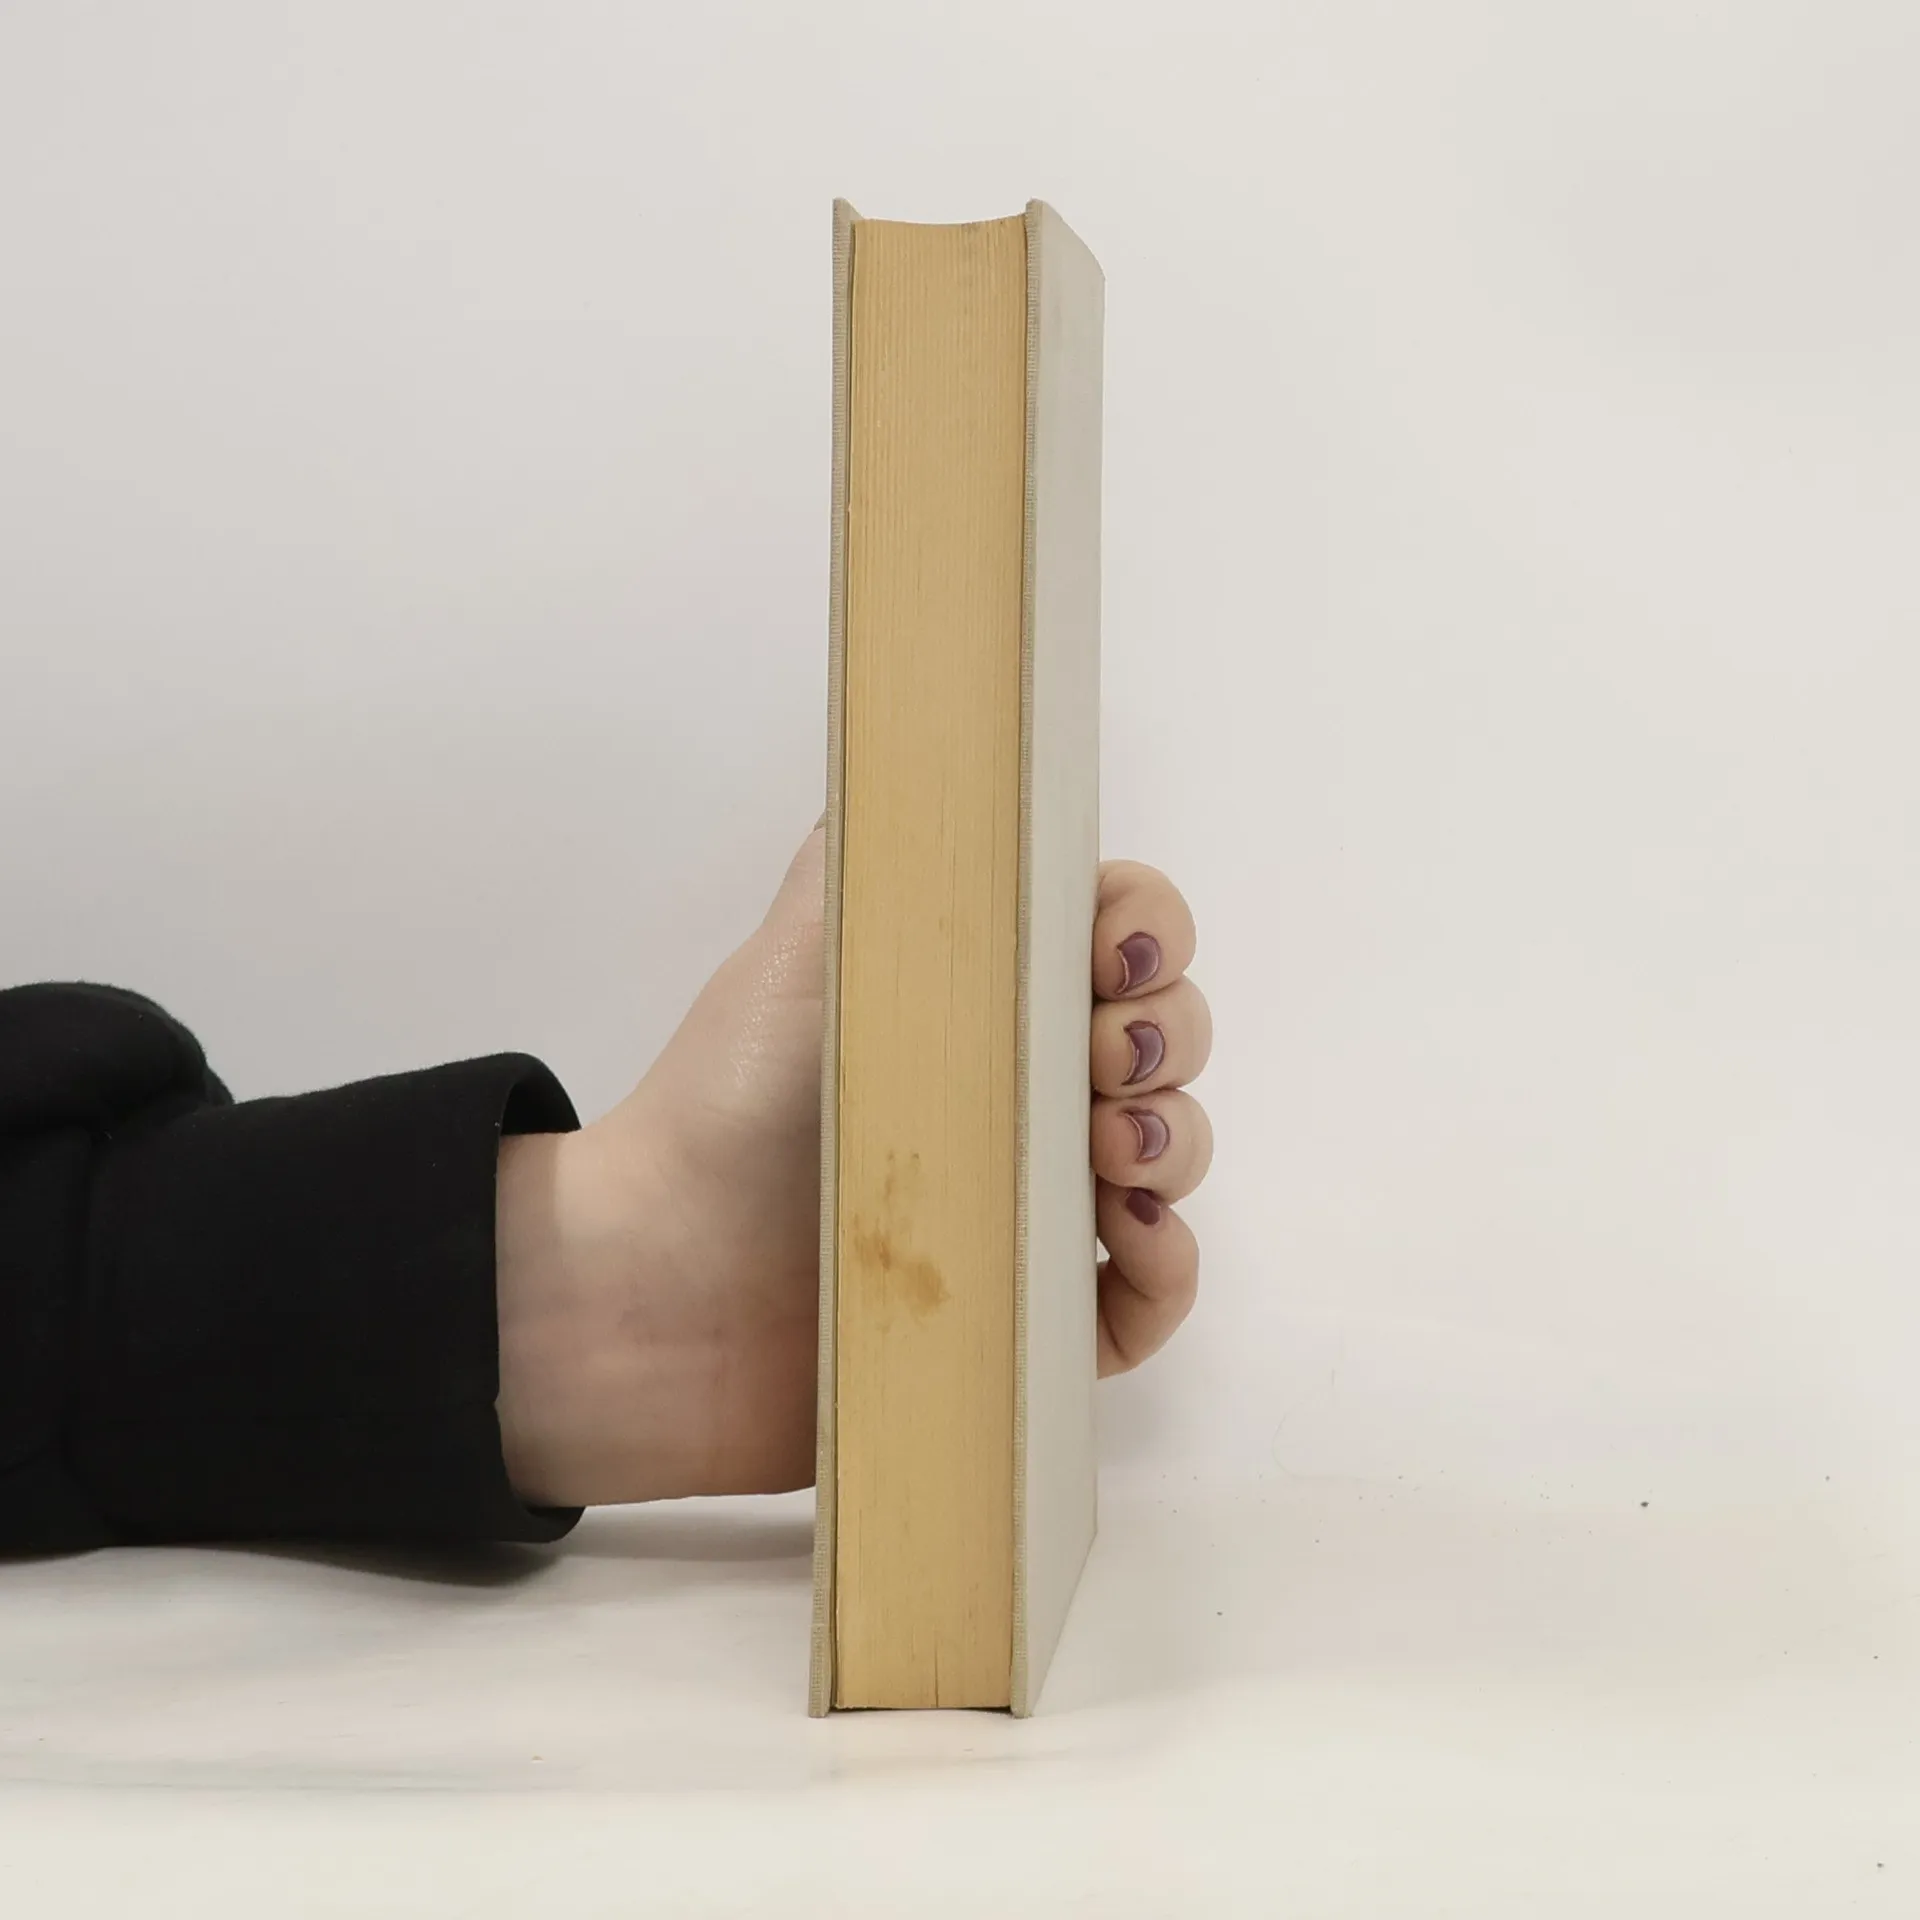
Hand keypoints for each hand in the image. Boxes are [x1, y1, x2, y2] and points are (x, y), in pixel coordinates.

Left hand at [494, 827, 1212, 1508]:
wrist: (661, 1277)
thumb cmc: (730, 1099)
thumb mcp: (806, 941)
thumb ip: (885, 848)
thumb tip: (954, 745)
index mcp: (985, 993)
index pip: (1122, 937)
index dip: (1147, 933)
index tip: (1111, 955)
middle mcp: (1023, 1088)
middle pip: (1166, 1039)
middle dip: (1166, 1037)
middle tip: (1104, 1063)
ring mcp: (1035, 1202)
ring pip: (1173, 1156)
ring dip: (1175, 1144)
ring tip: (1109, 1160)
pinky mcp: (1032, 1315)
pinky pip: (1149, 1295)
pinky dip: (1170, 1269)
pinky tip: (1137, 1244)